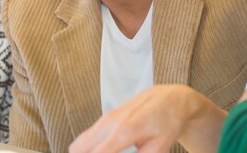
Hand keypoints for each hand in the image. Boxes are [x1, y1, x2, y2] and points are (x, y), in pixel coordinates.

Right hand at [69, 85, 222, 152]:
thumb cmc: (167, 122)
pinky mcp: (104, 119)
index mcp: (124, 130)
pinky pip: (85, 138)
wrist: (168, 99)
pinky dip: (87, 150)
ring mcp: (105, 119)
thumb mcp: (160, 146)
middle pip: (78, 148)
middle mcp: (109, 122)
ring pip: (78, 143)